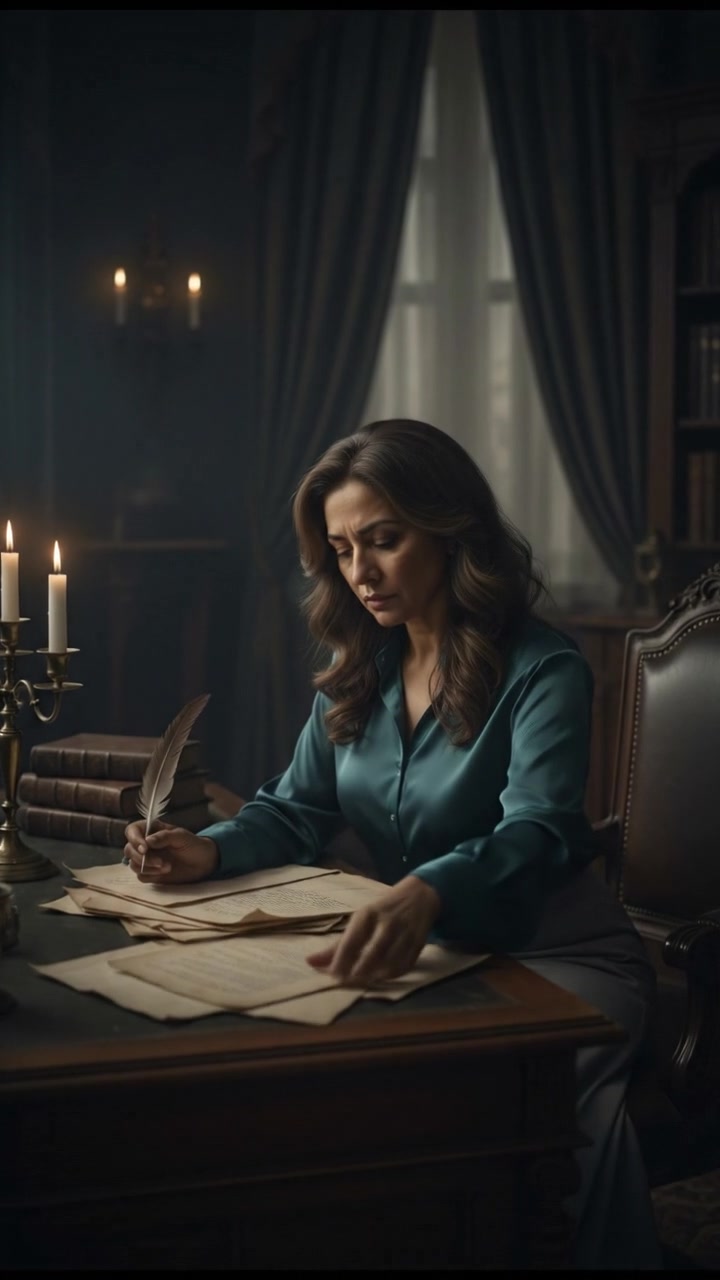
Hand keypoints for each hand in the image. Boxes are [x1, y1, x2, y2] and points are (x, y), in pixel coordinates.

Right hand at [123, 819, 218, 883]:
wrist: (203, 862)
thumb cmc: (193, 844)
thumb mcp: (181, 836)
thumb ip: (164, 837)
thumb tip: (147, 841)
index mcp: (151, 830)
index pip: (132, 830)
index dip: (134, 839)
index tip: (145, 848)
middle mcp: (145, 844)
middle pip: (129, 849)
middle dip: (142, 857)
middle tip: (160, 862)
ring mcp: (146, 859)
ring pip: (133, 864)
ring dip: (148, 867)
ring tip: (168, 866)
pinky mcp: (150, 873)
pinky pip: (141, 876)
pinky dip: (151, 875)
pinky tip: (165, 872)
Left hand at [306, 875, 440, 985]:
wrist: (420, 895)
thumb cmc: (382, 910)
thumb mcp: (360, 920)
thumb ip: (336, 945)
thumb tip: (310, 963)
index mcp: (369, 914)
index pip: (352, 942)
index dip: (341, 962)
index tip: (332, 976)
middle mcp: (388, 922)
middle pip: (372, 954)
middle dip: (358, 972)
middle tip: (346, 983)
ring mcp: (405, 933)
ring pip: (390, 963)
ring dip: (375, 976)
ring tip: (362, 981)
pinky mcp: (419, 943)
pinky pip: (405, 966)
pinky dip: (392, 976)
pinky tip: (381, 978)